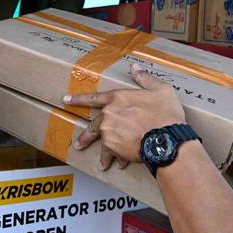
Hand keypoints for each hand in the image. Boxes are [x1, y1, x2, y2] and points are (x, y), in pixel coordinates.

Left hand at [67, 65, 184, 170]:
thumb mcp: (160, 90)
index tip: (66, 100)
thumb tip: (135, 68)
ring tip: (101, 163)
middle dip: (86, 136)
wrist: (165, 138)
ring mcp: (109, 132)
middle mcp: (109, 115)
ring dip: (103, 154)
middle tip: (79, 144)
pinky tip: (120, 164)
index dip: (79, 99)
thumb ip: (145, 78)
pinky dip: (116, 159)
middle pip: (93, 125)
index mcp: (117, 98)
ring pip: (102, 143)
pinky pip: (112, 154)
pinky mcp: (113, 147)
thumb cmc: (165, 114)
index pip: (94, 97)